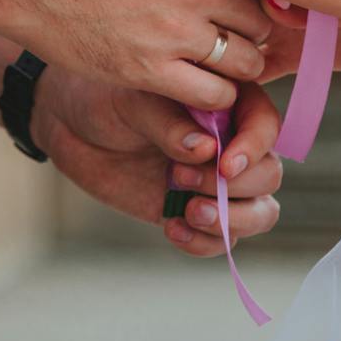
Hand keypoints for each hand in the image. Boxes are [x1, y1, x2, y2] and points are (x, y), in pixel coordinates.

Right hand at [26, 0, 272, 110]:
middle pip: (261, 20)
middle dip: (252, 29)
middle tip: (235, 36)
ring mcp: (175, 33)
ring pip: (246, 63)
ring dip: (238, 66)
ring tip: (221, 66)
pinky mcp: (148, 72)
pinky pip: (211, 96)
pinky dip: (214, 96)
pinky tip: (198, 87)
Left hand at [31, 68, 282, 255]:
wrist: (71, 125)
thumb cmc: (107, 97)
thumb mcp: (135, 100)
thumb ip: (169, 122)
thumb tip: (205, 148)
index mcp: (228, 100)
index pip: (266, 124)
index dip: (254, 148)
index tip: (224, 165)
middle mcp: (230, 141)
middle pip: (269, 173)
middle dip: (234, 187)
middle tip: (181, 177)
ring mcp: (215, 181)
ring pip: (260, 211)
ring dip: (231, 220)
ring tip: (187, 211)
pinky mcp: (194, 210)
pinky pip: (222, 240)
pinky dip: (205, 243)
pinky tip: (170, 228)